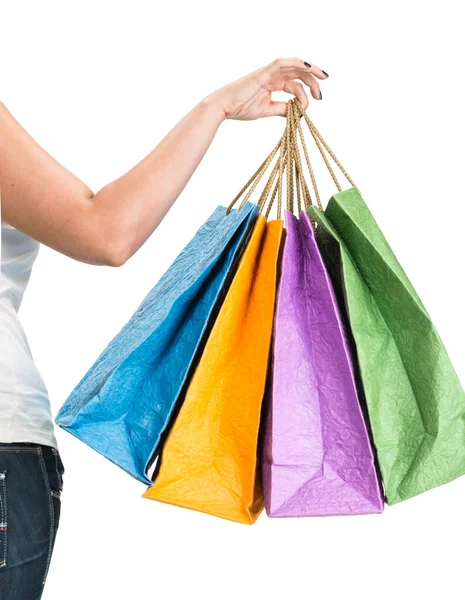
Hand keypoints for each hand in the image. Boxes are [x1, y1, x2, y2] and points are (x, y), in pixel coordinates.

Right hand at [207, 57, 328, 120]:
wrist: (224, 107)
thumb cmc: (240, 108)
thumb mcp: (266, 110)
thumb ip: (282, 109)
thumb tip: (296, 111)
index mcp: (272, 83)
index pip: (295, 84)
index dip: (306, 93)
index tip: (313, 104)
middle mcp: (272, 75)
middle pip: (298, 73)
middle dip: (313, 81)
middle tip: (320, 96)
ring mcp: (268, 72)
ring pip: (294, 65)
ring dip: (310, 70)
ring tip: (322, 78)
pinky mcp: (263, 72)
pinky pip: (281, 62)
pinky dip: (295, 62)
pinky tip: (307, 66)